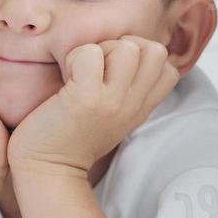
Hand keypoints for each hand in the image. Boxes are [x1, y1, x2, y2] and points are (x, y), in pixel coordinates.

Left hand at [7, 35, 178, 178]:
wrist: (48, 170)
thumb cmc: (72, 140)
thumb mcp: (115, 119)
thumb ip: (128, 94)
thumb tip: (129, 56)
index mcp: (140, 109)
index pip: (170, 70)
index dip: (145, 57)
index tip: (119, 70)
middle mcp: (132, 104)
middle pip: (155, 50)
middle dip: (126, 47)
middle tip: (100, 67)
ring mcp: (111, 101)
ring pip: (127, 47)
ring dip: (101, 50)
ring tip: (83, 71)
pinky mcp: (85, 97)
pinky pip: (90, 53)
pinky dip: (75, 56)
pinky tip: (67, 77)